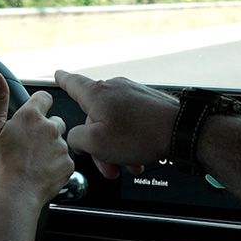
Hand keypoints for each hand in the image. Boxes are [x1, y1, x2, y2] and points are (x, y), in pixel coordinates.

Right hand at [0, 71, 73, 206]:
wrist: (14, 195)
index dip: (38, 104)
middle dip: (45, 130)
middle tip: (28, 145)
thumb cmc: (1, 165)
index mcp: (31, 116)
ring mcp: (61, 147)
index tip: (32, 113)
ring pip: (59, 143)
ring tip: (32, 162)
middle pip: (54, 121)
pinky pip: (64, 162)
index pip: (43, 97)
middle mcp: (50, 128)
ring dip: (50, 149)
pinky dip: (55, 166)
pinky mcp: (68, 165)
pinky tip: (41, 173)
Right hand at [54, 69, 178, 179]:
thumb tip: (77, 137)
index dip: (63, 80)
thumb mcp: (96, 143)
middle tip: (107, 165)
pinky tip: (138, 157)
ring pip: (114, 124)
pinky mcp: (147, 102)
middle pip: (95, 117)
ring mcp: (132, 94)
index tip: (58, 75)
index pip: (73, 83)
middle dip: (99, 144)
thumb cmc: (141, 134)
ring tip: (128, 164)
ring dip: (117, 148)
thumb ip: (76, 138)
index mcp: (97, 94)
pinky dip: (131, 141)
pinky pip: (131, 123)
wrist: (181, 130)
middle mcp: (114, 89)